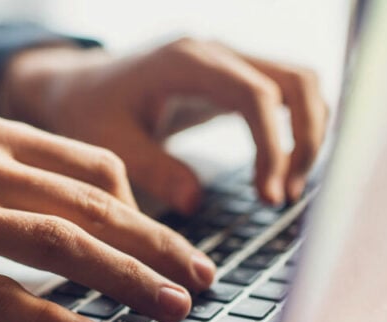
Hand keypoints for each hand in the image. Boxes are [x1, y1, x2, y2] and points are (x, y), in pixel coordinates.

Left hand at [0, 38, 328, 211]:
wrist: (78, 86)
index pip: (255, 94)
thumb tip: (193, 203)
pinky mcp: (234, 78)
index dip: (272, 145)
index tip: (267, 195)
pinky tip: (281, 171)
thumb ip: (150, 168)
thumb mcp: (108, 142)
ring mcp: (229, 61)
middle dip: (305, 139)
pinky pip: (286, 93)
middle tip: (284, 196)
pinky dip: (297, 128)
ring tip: (285, 190)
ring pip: (300, 83)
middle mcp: (216, 52)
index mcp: (185, 61)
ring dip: (308, 134)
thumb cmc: (89, 111)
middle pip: (295, 80)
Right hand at [0, 117, 215, 321]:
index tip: (176, 248)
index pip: (95, 168)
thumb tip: (83, 219)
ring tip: (169, 308)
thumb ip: (12, 184)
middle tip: (201, 281)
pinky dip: (54, 321)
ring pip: (59, 245)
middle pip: (90, 208)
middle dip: (156, 248)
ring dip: (124, 280)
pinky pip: (1, 294)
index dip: (147, 212)